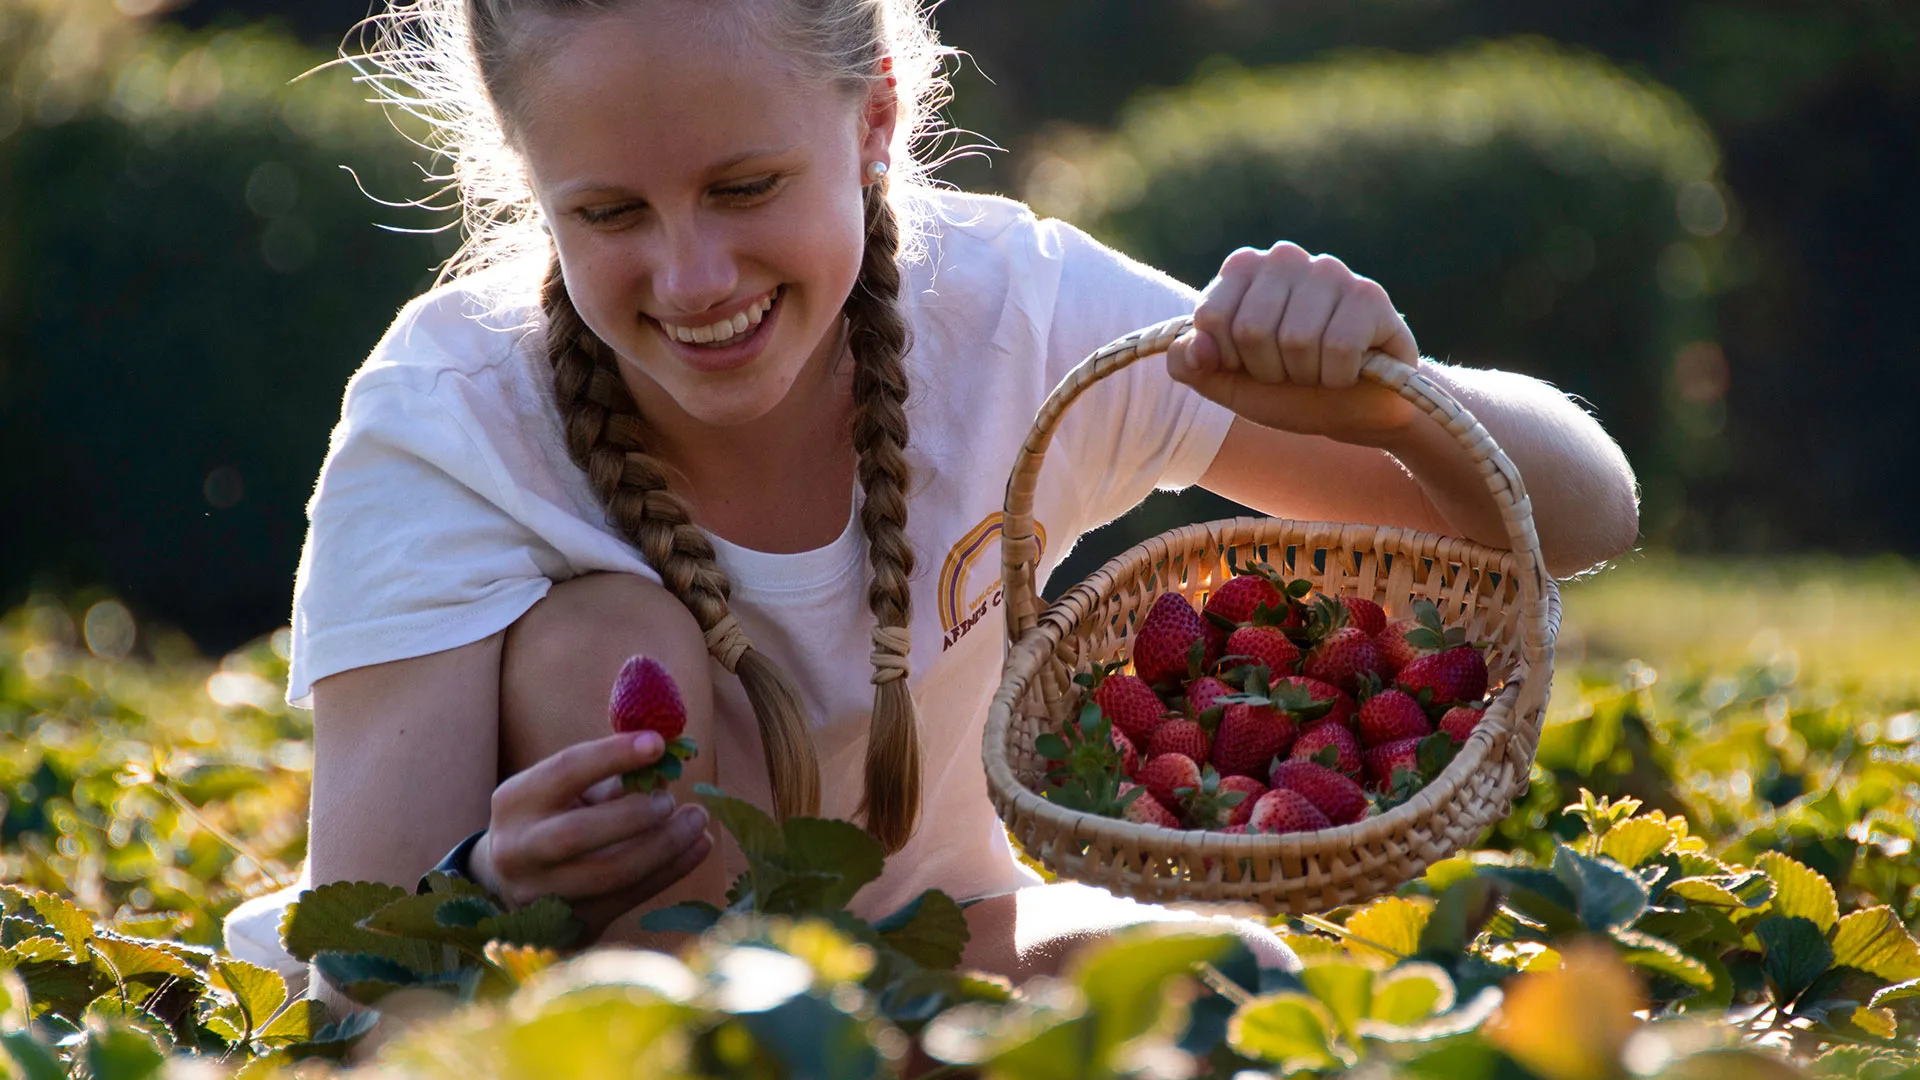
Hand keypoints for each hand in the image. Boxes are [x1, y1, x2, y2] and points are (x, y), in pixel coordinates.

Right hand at [470, 731, 713, 941]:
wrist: (516, 881)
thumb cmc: (555, 817)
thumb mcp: (571, 790)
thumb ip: (614, 774)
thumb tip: (668, 760)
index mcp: (516, 801)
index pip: (566, 771)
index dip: (615, 754)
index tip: (658, 743)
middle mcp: (518, 850)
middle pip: (579, 833)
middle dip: (636, 814)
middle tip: (671, 800)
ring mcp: (540, 894)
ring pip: (609, 873)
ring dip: (664, 846)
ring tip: (696, 822)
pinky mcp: (570, 925)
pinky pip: (628, 898)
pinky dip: (670, 871)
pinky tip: (697, 848)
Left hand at [1165, 243, 1422, 446]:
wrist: (1356, 409)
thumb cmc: (1288, 387)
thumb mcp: (1227, 381)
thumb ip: (1190, 364)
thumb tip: (1194, 348)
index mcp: (1242, 268)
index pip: (1211, 318)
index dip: (1228, 359)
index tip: (1250, 363)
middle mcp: (1284, 257)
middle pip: (1252, 329)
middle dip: (1269, 370)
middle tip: (1291, 371)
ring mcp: (1329, 271)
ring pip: (1297, 339)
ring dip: (1307, 375)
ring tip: (1319, 369)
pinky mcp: (1369, 295)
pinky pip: (1339, 348)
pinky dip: (1339, 376)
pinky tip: (1349, 369)